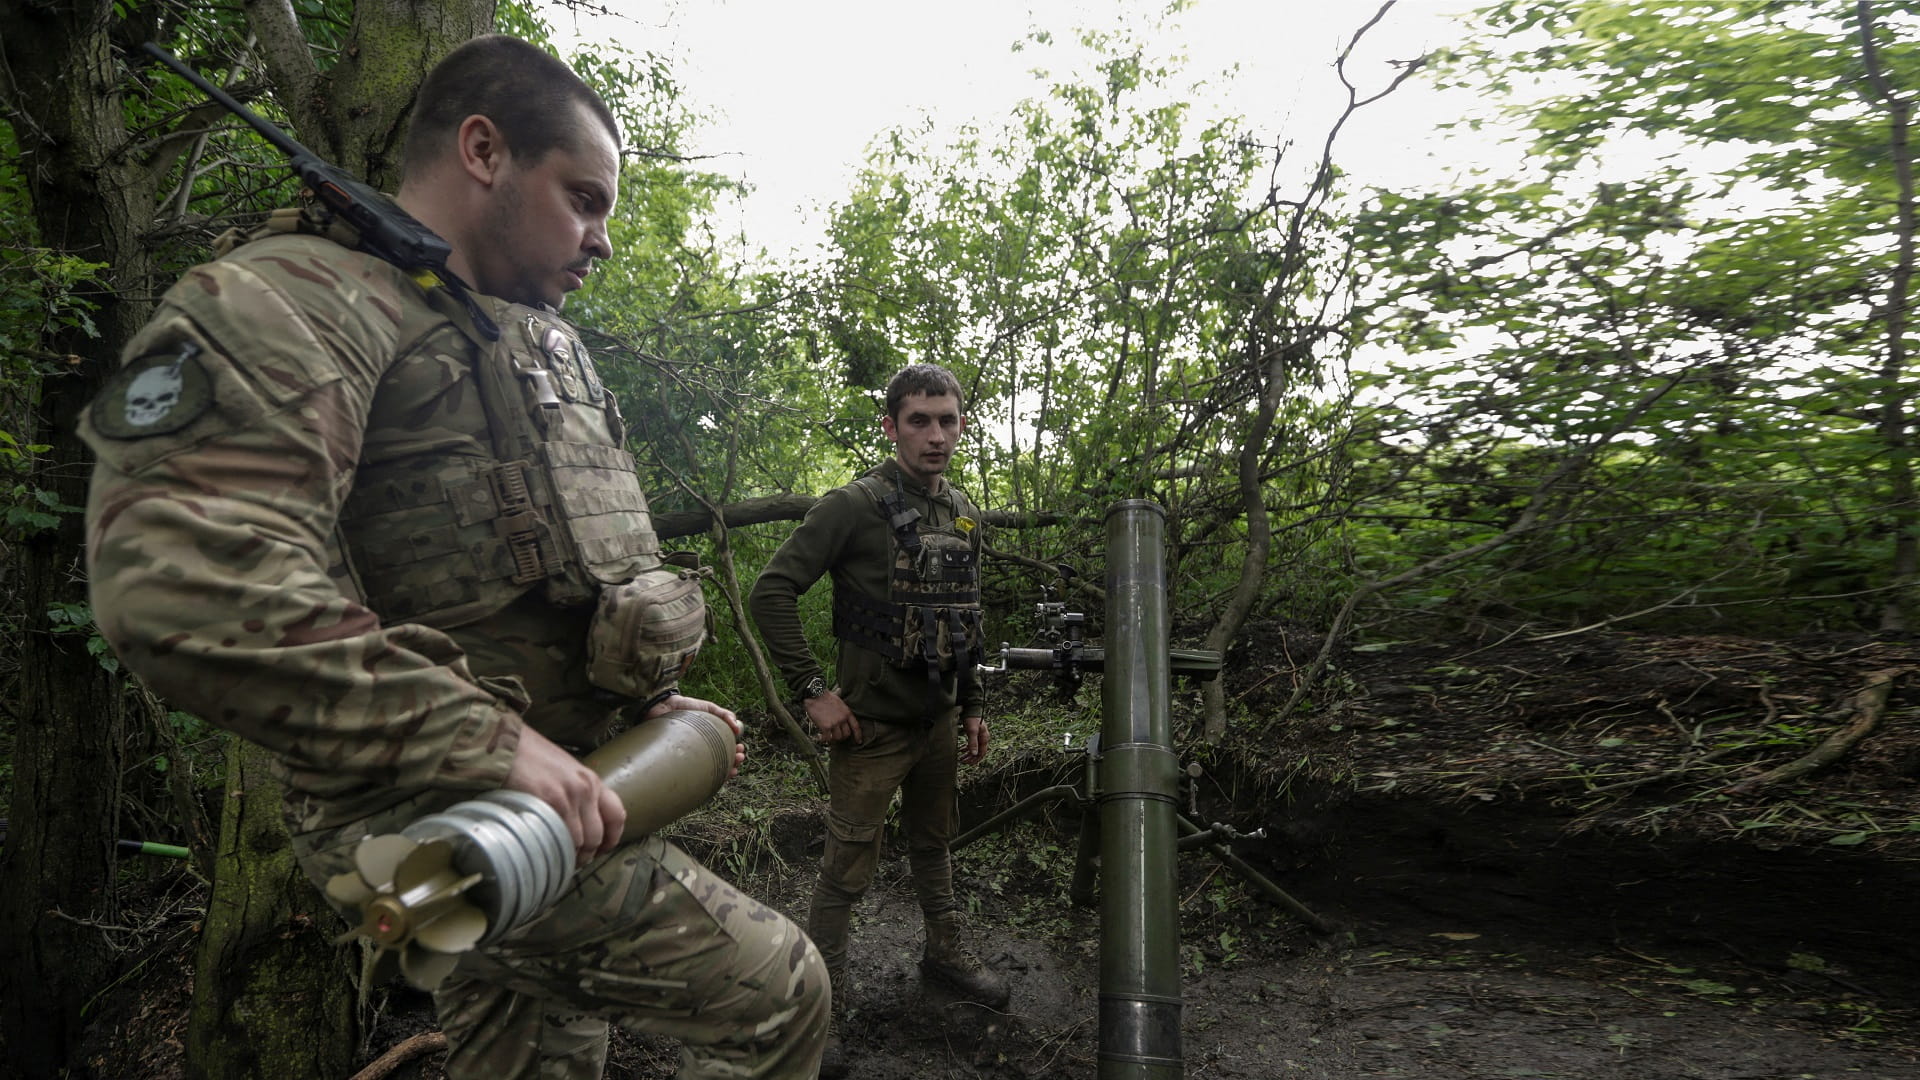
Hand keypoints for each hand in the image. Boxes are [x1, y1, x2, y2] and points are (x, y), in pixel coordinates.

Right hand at [502, 723, 625, 859]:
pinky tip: (545, 852)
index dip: (612, 838)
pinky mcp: (548, 803)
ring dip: (569, 856)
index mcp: (591, 780)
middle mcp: (585, 789)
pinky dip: (555, 851)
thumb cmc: (529, 756)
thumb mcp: (563, 770)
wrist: (504, 743)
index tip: (601, 849)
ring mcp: (568, 797)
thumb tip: (577, 822)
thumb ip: (575, 792)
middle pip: (597, 835)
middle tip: (573, 861)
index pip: (617, 815)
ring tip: (556, 859)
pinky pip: (559, 838)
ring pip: (579, 842)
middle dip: (587, 854)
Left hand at [648, 693, 745, 777]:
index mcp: (710, 740)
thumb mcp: (709, 708)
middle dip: (732, 763)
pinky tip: (710, 775)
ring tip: (732, 769)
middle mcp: (701, 751)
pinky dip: (702, 778)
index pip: (725, 752)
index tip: (741, 753)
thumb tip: (738, 727)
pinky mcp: (677, 763)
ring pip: (708, 771)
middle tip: (739, 758)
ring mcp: (689, 758)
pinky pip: (690, 775)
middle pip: (720, 763)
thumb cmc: (686, 708)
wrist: (663, 707)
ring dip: (723, 772)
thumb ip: (725, 715)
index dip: (734, 755)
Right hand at [806, 690, 861, 744]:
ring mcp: (834, 723)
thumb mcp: (838, 698)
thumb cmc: (824, 696)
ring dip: (833, 739)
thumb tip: (840, 690)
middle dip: (842, 737)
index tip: (858, 741)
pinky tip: (821, 737)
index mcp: (847, 712)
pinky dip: (824, 739)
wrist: (814, 695)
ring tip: (828, 737)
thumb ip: (841, 700)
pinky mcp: (825, 726)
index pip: (856, 726)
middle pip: (846, 734)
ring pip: (838, 738)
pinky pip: (827, 738)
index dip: (858, 735)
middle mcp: (842, 719)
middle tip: (836, 736)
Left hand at [961, 715, 988, 765]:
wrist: (971, 708)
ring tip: (961, 758)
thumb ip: (973, 742)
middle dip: (971, 758)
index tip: (967, 763)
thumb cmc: (972, 719)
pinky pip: (972, 744)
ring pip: (975, 748)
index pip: (982, 753)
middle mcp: (983, 738)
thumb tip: (974, 754)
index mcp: (984, 738)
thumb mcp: (972, 731)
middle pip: (978, 752)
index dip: (975, 759)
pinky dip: (967, 748)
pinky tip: (961, 750)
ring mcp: (979, 736)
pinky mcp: (974, 733)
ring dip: (968, 754)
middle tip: (962, 761)